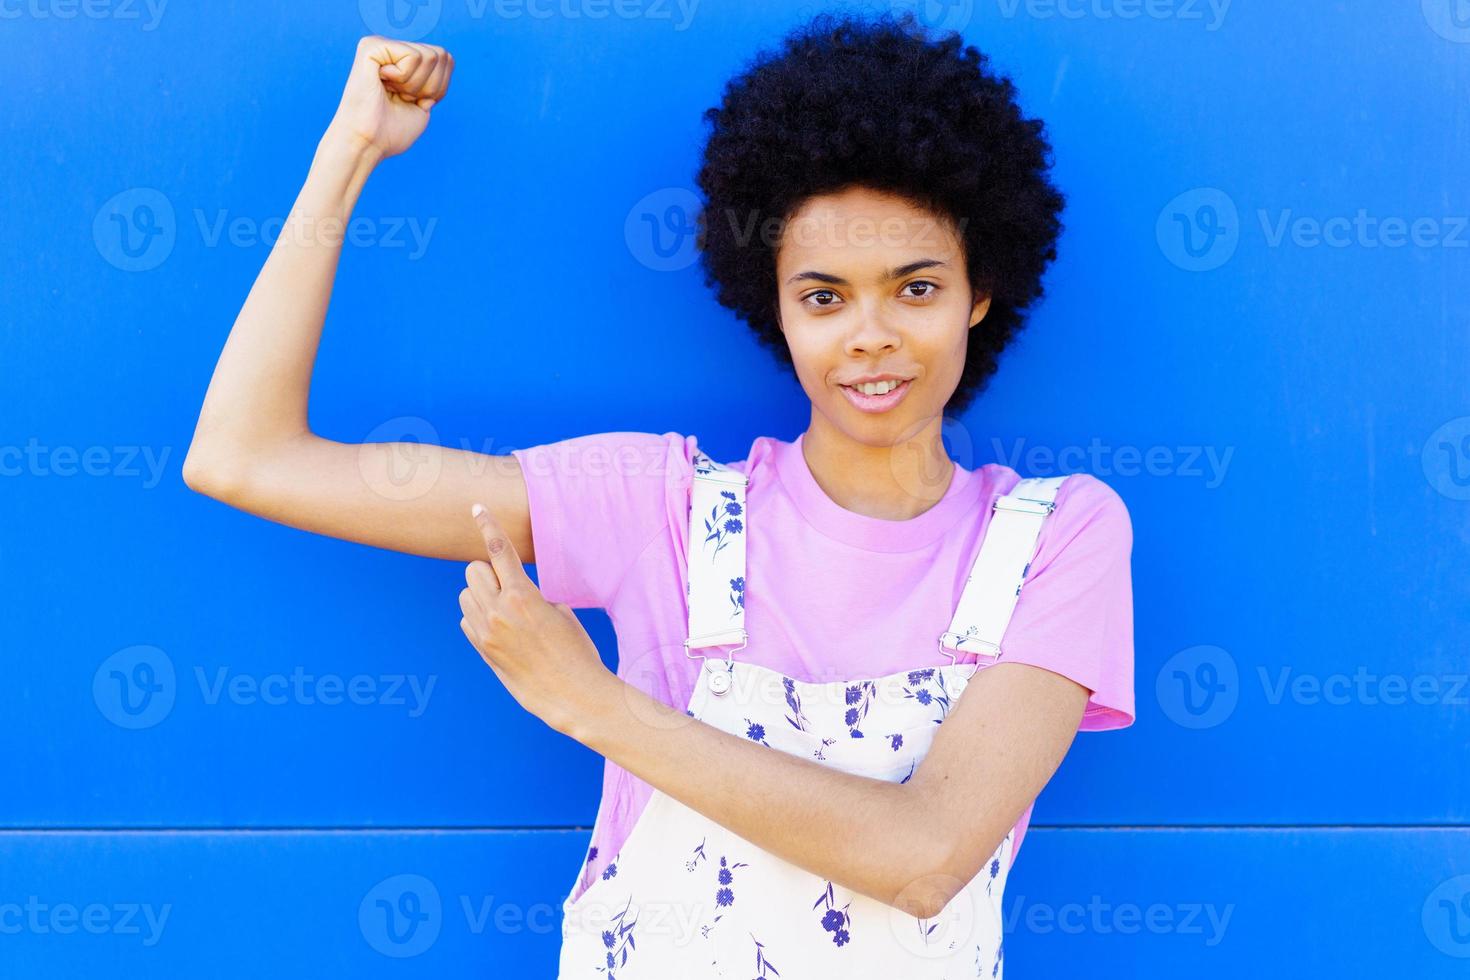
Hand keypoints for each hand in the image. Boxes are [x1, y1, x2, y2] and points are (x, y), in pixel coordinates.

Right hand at [326, 35, 454, 159]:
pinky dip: (405, 78)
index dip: (438, 88)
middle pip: (442, 55)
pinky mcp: (373, 46)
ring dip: (416, 86)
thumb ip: (436, 80)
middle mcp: (392, 48)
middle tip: (401, 98)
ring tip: (391, 92)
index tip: (413, 101)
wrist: (366, 143)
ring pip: (431, 56)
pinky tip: (382, 83)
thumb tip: (446, 56)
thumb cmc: (391, 132)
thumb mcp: (424, 104)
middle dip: (430, 87)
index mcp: (402, 61)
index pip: (446, 60)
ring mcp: (381, 44)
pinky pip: (414, 56)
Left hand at [458, 503, 612, 735]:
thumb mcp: (560, 613)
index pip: (498, 550)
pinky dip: (478, 616)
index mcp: (523, 596)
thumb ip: (532, 595)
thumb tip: (515, 590)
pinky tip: (500, 628)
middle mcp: (498, 611)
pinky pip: (466, 619)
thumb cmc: (576, 651)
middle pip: (473, 570)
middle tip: (509, 585)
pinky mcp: (481, 649)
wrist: (570, 693)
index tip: (476, 507)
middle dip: (488, 571)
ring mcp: (486, 632)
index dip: (487, 524)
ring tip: (506, 610)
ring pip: (465, 594)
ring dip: (481, 594)